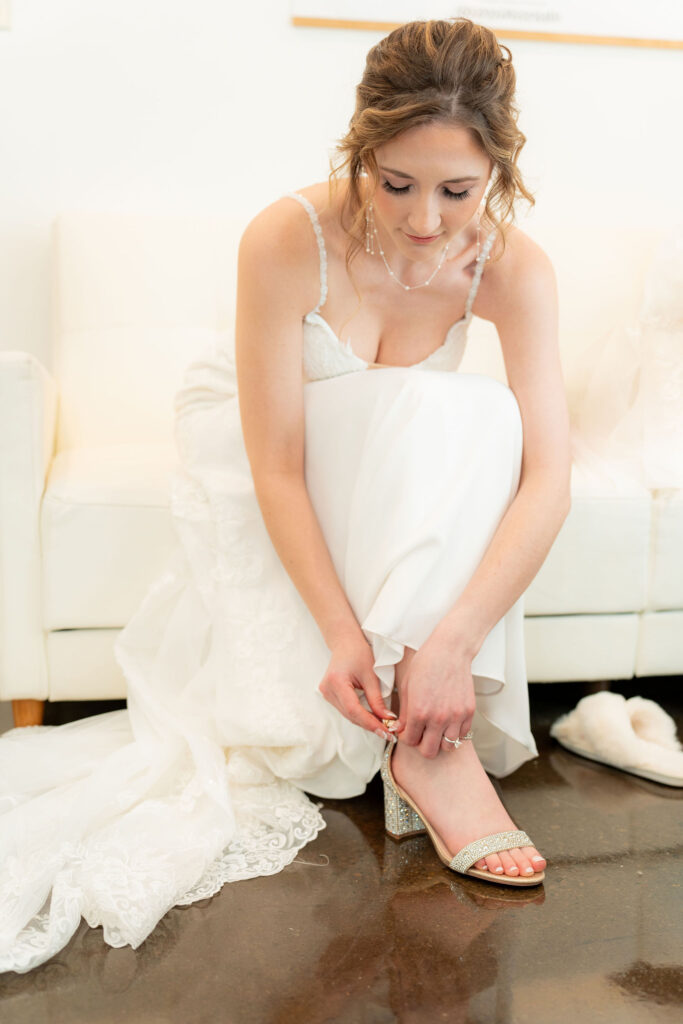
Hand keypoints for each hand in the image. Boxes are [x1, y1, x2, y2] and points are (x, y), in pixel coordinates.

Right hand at [318, 633, 395, 739]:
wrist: (345, 642)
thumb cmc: (359, 653)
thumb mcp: (371, 675)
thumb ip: (377, 699)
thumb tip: (388, 720)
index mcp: (336, 682)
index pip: (353, 710)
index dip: (370, 723)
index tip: (386, 732)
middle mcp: (327, 690)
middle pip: (350, 715)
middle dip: (370, 725)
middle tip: (389, 733)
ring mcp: (326, 694)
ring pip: (348, 715)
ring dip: (366, 722)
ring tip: (384, 728)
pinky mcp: (330, 695)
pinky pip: (346, 710)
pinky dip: (360, 715)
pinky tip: (373, 719)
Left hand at [392, 633, 475, 758]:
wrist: (449, 651)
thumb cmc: (424, 665)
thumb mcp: (406, 687)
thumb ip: (404, 713)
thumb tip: (399, 730)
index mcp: (419, 712)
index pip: (410, 741)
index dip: (406, 737)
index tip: (408, 730)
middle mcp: (438, 718)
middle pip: (429, 751)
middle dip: (422, 744)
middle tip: (421, 733)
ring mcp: (456, 716)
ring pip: (447, 746)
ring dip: (439, 740)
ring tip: (435, 728)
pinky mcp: (469, 712)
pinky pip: (462, 735)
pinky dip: (454, 732)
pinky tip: (448, 721)